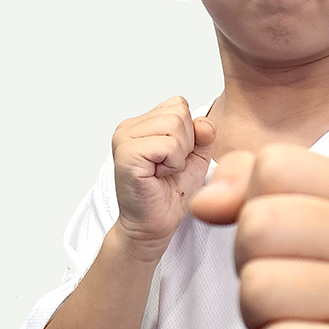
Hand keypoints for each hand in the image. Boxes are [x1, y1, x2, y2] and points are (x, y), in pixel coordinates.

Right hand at [111, 96, 215, 261]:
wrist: (155, 224)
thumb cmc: (172, 191)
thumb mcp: (197, 155)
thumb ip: (204, 133)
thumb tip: (202, 123)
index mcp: (142, 122)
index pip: (179, 104)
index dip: (189, 132)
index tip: (175, 156)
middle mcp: (128, 126)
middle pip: (179, 113)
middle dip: (186, 143)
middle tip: (170, 166)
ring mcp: (124, 138)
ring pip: (175, 125)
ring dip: (179, 154)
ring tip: (164, 170)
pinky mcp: (126, 154)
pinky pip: (168, 145)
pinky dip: (173, 162)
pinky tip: (159, 175)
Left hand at [190, 144, 328, 328]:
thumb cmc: (316, 271)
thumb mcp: (288, 211)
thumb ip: (244, 184)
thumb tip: (206, 202)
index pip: (274, 166)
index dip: (251, 201)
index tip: (276, 232)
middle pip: (260, 223)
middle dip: (247, 258)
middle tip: (276, 277)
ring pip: (259, 286)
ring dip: (255, 309)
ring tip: (287, 312)